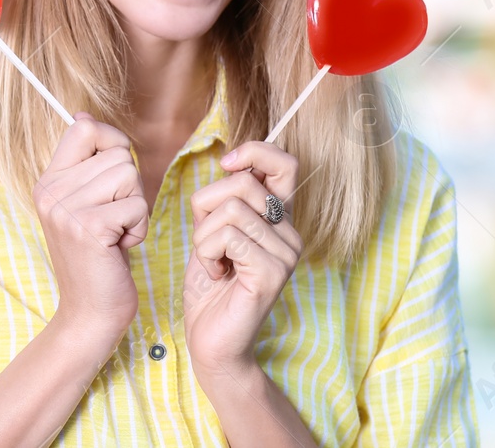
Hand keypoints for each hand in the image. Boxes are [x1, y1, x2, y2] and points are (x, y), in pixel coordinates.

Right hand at [34, 111, 147, 344]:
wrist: (89, 313)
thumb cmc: (97, 257)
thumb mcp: (84, 204)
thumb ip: (87, 164)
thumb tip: (84, 116)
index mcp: (48, 181)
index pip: (84, 127)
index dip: (112, 142)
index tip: (113, 173)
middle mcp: (50, 191)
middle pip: (117, 154)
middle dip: (130, 186)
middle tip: (113, 218)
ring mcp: (66, 209)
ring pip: (129, 177)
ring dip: (135, 207)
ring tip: (116, 233)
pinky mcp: (89, 228)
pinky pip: (137, 205)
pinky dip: (139, 228)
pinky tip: (119, 247)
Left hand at [182, 141, 302, 375]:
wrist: (212, 342)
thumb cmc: (211, 285)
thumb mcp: (212, 230)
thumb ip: (224, 199)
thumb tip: (232, 162)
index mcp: (279, 219)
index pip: (285, 163)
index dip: (254, 151)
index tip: (226, 164)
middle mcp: (290, 234)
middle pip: (244, 183)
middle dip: (208, 206)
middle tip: (208, 241)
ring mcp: (285, 254)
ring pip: (231, 210)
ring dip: (204, 236)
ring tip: (213, 262)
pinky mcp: (272, 273)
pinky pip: (228, 237)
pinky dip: (207, 253)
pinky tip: (217, 274)